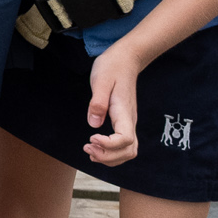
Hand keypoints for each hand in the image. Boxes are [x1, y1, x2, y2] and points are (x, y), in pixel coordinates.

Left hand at [83, 46, 142, 166]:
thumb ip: (97, 102)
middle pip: (128, 151)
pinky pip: (124, 146)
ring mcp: (128, 123)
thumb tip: (93, 124)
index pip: (124, 139)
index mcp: (124, 112)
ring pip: (128, 152)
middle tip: (87, 148)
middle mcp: (129, 121)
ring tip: (90, 150)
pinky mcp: (124, 122)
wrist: (126, 60)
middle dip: (108, 157)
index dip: (109, 145)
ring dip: (110, 158)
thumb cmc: (112, 67)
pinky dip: (112, 153)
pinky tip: (96, 147)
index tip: (91, 138)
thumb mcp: (100, 80)